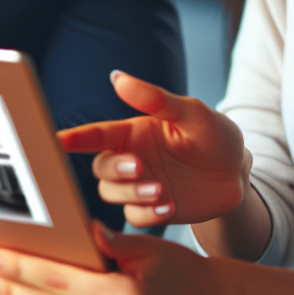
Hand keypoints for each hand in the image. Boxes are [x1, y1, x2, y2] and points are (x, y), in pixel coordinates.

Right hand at [59, 72, 249, 226]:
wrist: (238, 173)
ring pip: (113, 195)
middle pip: (101, 169)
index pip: (97, 135)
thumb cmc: (215, 135)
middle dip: (115, 170)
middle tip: (140, 167)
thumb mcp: (191, 113)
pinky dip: (148, 213)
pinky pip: (135, 217)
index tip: (55, 141)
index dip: (74, 138)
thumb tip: (117, 77)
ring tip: (162, 190)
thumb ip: (155, 99)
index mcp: (135, 132)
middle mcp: (132, 158)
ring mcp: (140, 186)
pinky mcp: (153, 209)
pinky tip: (169, 204)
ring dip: (131, 193)